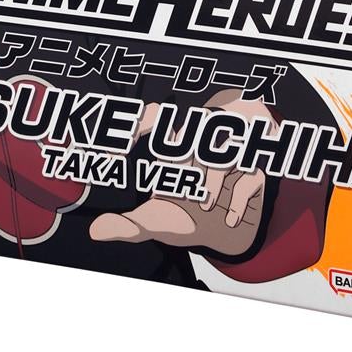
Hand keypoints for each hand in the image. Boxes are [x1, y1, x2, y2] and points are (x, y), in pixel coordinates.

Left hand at [89, 95, 271, 257]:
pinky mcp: (256, 171)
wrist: (224, 234)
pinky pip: (251, 173)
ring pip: (226, 147)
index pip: (160, 117)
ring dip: (215, 175)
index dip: (144, 122)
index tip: (125, 146)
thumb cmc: (187, 216)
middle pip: (198, 129)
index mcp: (176, 146)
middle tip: (180, 184)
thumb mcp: (156, 222)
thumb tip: (96, 231)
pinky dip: (240, 198)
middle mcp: (205, 143)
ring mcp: (233, 154)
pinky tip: (229, 219)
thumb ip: (128, 226)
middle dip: (189, 155)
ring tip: (206, 203)